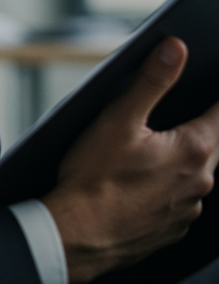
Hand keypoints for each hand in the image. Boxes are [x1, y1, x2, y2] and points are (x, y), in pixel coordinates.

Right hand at [42, 37, 218, 283]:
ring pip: (195, 172)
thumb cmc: (94, 177)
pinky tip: (138, 181)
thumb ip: (152, 80)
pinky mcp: (172, 228)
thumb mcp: (119, 118)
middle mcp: (201, 181)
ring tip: (146, 148)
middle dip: (198, 124)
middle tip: (176, 112)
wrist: (78, 235)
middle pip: (211, 143)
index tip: (211, 86)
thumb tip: (176, 49)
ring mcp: (188, 208)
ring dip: (180, 157)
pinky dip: (167, 185)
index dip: (216, 97)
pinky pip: (180, 198)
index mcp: (194, 149)